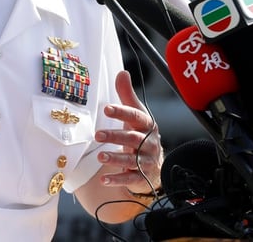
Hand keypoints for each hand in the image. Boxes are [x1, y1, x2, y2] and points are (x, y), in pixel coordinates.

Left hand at [94, 70, 162, 193]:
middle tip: (97, 135)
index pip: (135, 116)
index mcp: (146, 125)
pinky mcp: (143, 177)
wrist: (155, 164)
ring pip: (132, 160)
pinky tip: (104, 179)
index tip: (106, 108)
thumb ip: (127, 95)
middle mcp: (149, 143)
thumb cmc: (140, 133)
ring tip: (100, 156)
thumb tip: (122, 72)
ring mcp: (147, 161)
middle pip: (133, 139)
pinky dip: (118, 179)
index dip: (122, 112)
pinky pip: (131, 179)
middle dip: (115, 136)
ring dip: (116, 158)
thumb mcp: (136, 114)